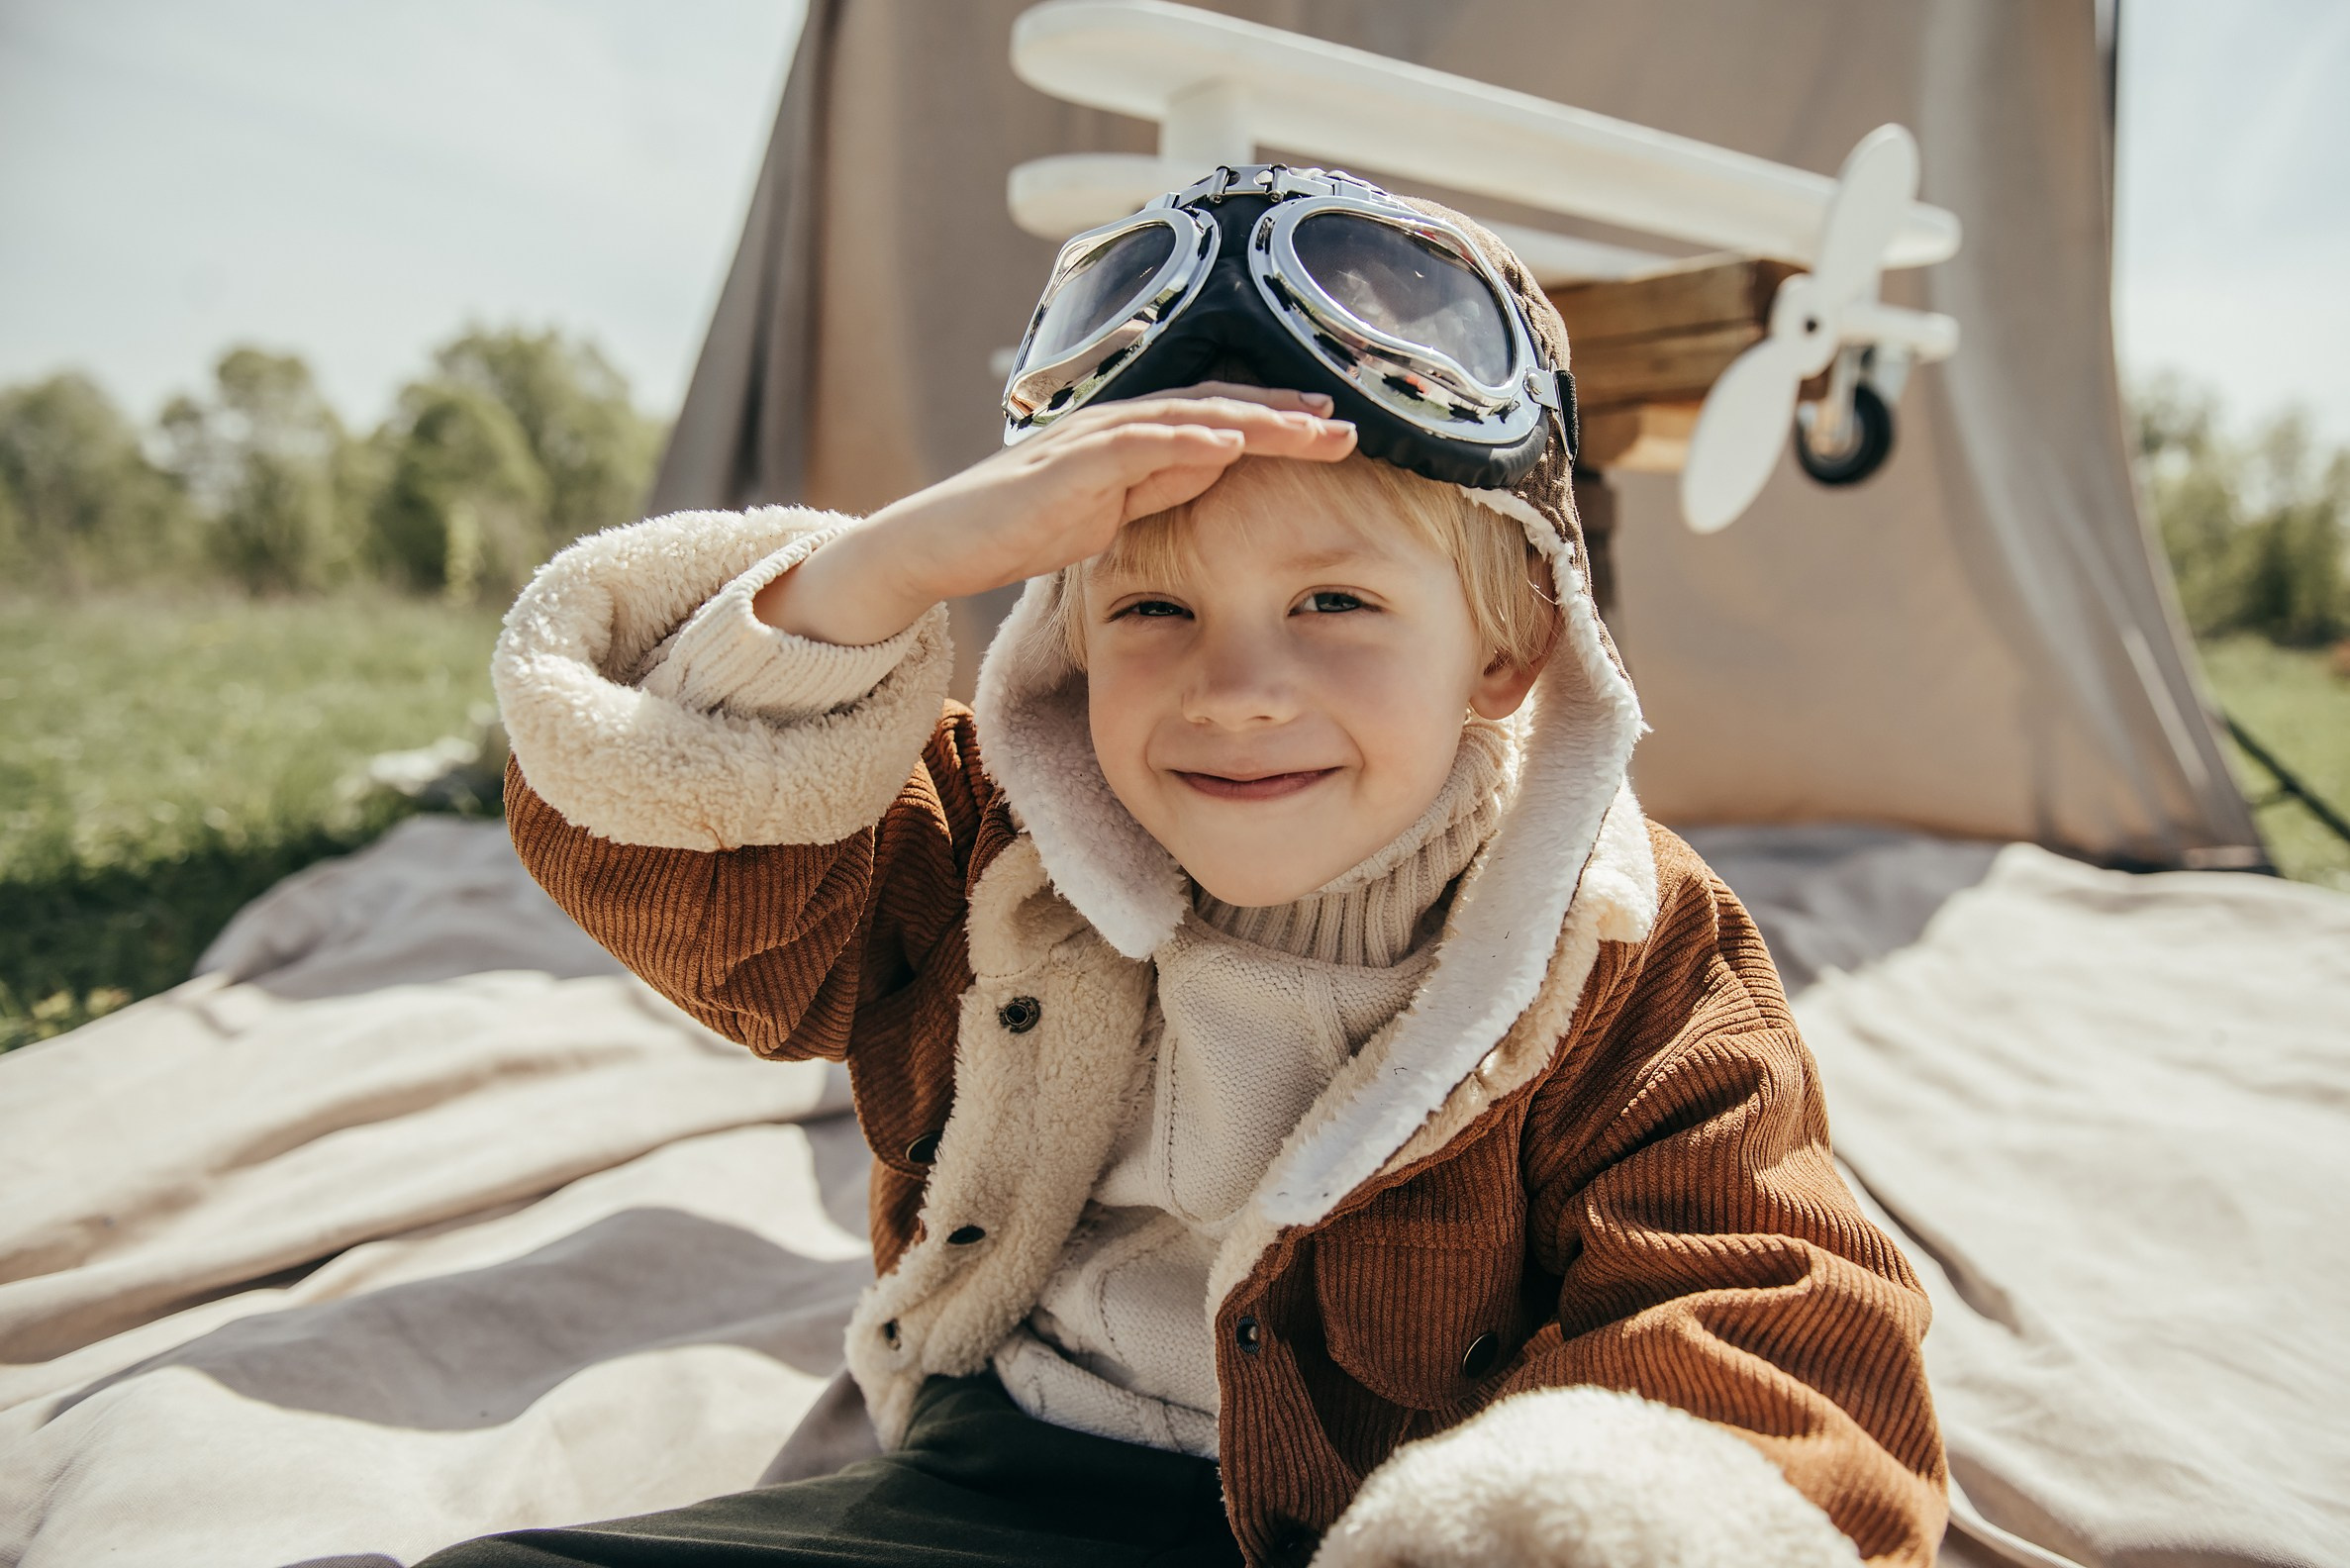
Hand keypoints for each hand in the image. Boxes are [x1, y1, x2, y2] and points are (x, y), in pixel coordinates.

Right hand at [753, 384, 1356, 645]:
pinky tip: (1227, 445)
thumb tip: (1218, 469)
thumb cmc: (1018, 527)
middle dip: (1284, 416)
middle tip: (1348, 424)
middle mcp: (1118, 425)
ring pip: (1185, 417)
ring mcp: (1090, 440)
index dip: (1280, 422)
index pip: (1220, 419)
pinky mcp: (1064, 466)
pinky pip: (1133, 445)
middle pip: (1216, 408)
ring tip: (1308, 428)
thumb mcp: (1110, 511)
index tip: (1338, 431)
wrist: (938, 543)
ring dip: (1252, 420)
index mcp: (1133, 438)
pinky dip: (1183, 441)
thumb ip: (1158, 487)